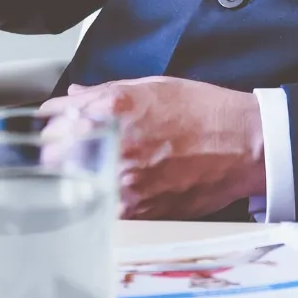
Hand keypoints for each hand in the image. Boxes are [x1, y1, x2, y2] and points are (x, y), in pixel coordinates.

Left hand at [40, 77, 266, 219]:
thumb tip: (75, 97)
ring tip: (89, 172)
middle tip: (63, 152)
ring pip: (74, 187)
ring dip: (75, 180)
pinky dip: (99, 200)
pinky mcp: (140, 210)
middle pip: (54, 157)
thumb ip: (106, 92)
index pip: (56, 118)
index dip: (51, 122)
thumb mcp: (154, 87)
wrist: (245, 145)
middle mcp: (116, 146)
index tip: (51, 125)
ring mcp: (126, 182)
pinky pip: (102, 208)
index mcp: (115, 109)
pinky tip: (111, 191)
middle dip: (55, 152)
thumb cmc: (206, 113)